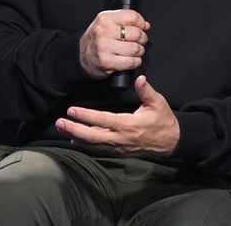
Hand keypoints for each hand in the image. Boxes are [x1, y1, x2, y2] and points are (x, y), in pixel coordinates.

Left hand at [55, 76, 179, 156]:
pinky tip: (75, 141)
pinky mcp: (119, 152)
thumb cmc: (163, 120)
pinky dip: (85, 146)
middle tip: (59, 122)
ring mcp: (119, 147)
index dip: (85, 115)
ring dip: (76, 137)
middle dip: (74, 129)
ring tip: (62, 129)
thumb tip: (140, 79)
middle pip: (91, 136)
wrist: (171, 141)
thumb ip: (147, 91)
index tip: (72, 110)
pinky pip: (99, 150)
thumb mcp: (158, 103)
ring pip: (93, 145)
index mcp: (128, 125)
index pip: (102, 120)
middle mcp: (120, 139)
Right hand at [78, 10, 149, 79]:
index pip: (132, 16)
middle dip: (142, 39)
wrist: (81, 56)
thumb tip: (145, 25)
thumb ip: (126, 21)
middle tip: (138, 41)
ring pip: (135, 49)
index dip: (141, 23)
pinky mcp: (107, 62)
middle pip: (136, 33)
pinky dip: (135, 62)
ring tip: (134, 51)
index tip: (141, 27)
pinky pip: (131, 62)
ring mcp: (104, 47)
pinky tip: (131, 60)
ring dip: (139, 51)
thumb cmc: (96, 39)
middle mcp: (104, 32)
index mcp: (105, 19)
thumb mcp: (107, 24)